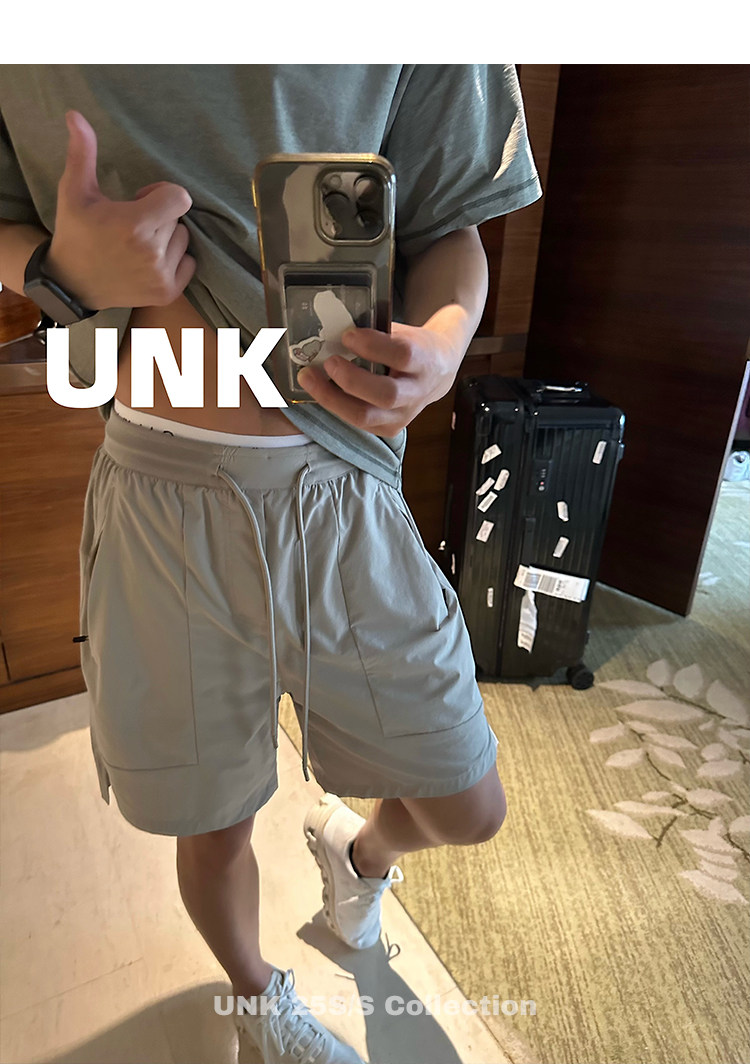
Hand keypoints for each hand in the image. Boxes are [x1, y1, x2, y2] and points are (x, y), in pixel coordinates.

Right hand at [45, 110, 195, 309]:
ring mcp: (161, 276)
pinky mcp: (168, 293)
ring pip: (184, 240)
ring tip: (139, 243)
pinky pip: (190, 263)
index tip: (140, 199)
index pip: (180, 198)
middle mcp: (152, 253)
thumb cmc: (75, 232)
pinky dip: (175, 260)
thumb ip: (82, 153)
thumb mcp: (75, 192)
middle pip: (178, 218)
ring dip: (167, 237)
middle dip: (159, 216)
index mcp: (134, 225)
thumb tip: (75, 114)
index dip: (163, 193)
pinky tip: (149, 260)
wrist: (72, 283)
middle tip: (131, 225)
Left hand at [296, 321, 461, 436]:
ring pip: (366, 416)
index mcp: (425, 360)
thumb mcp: (402, 333)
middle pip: (385, 394)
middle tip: (328, 362)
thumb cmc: (413, 347)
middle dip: (350, 379)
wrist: (438, 371)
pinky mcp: (390, 429)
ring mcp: (405, 415)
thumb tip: (331, 330)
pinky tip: (320, 391)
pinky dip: (335, 407)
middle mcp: (417, 392)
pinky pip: (358, 423)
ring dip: (332, 398)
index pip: (402, 355)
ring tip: (309, 379)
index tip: (348, 336)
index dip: (372, 346)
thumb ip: (374, 334)